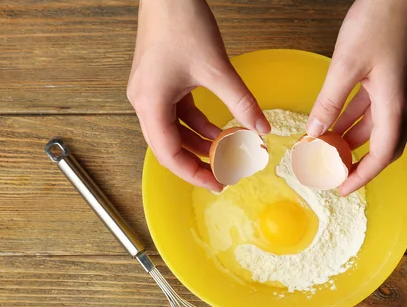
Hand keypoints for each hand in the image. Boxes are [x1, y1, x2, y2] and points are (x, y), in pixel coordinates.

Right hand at [127, 0, 269, 191]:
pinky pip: (180, 113)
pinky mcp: (161, 83)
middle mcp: (145, 102)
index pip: (169, 154)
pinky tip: (221, 128)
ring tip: (228, 152)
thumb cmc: (181, 23)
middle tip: (224, 174)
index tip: (217, 183)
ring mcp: (152, 92)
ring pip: (175, 130)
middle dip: (198, 161)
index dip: (194, 173)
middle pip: (169, 146)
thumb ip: (241, 102)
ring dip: (201, 142)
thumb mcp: (217, 70)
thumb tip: (261, 128)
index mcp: (150, 104)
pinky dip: (199, 123)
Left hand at [307, 0, 406, 195]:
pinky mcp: (390, 76)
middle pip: (385, 144)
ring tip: (327, 148)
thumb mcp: (345, 66)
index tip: (343, 188)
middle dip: (360, 162)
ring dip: (353, 139)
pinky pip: (372, 107)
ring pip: (376, 125)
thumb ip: (329, 102)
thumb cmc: (379, 22)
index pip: (383, 154)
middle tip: (336, 173)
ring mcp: (397, 88)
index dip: (363, 175)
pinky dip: (353, 118)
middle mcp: (401, 100)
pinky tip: (334, 120)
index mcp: (395, 103)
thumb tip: (314, 132)